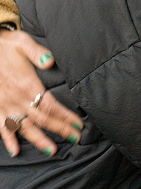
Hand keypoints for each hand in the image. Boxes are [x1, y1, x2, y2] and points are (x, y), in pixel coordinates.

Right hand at [0, 29, 83, 156]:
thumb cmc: (5, 45)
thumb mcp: (23, 43)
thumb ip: (38, 53)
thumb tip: (50, 61)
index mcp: (27, 85)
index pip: (51, 106)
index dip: (66, 117)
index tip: (79, 125)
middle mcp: (17, 99)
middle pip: (42, 119)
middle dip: (60, 129)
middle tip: (76, 138)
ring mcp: (5, 105)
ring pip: (24, 127)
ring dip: (38, 140)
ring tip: (52, 150)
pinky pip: (1, 127)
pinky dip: (8, 140)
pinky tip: (15, 151)